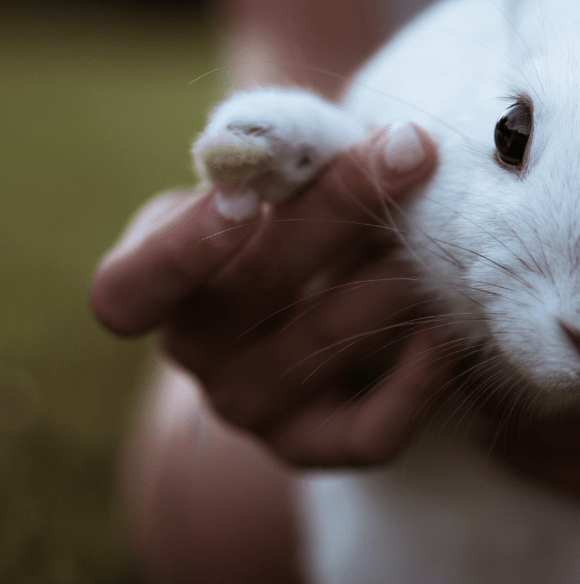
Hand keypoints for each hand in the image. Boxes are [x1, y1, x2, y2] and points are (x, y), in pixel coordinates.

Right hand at [91, 123, 450, 466]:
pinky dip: (419, 377)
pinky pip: (370, 431)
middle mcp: (195, 354)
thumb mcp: (271, 181)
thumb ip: (282, 156)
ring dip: (395, 276)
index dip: (182, 247)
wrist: (321, 291)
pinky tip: (447, 324)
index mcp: (156, 285)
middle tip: (409, 151)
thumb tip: (326, 138)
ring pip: (326, 342)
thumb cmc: (292, 215)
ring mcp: (252, 407)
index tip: (246, 194)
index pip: (129, 291)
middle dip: (341, 206)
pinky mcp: (315, 446)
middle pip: (258, 286)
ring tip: (441, 231)